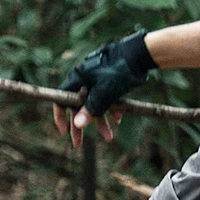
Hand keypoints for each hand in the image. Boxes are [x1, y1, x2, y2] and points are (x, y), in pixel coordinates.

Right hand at [53, 29, 155, 146]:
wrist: (139, 55)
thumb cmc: (119, 72)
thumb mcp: (104, 93)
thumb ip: (91, 109)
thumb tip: (77, 125)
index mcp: (78, 78)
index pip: (62, 99)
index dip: (61, 116)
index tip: (64, 131)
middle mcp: (85, 80)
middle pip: (79, 106)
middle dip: (81, 125)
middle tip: (79, 144)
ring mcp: (98, 81)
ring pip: (95, 105)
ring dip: (101, 121)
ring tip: (110, 137)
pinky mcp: (110, 82)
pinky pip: (107, 99)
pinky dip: (111, 110)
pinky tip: (119, 120)